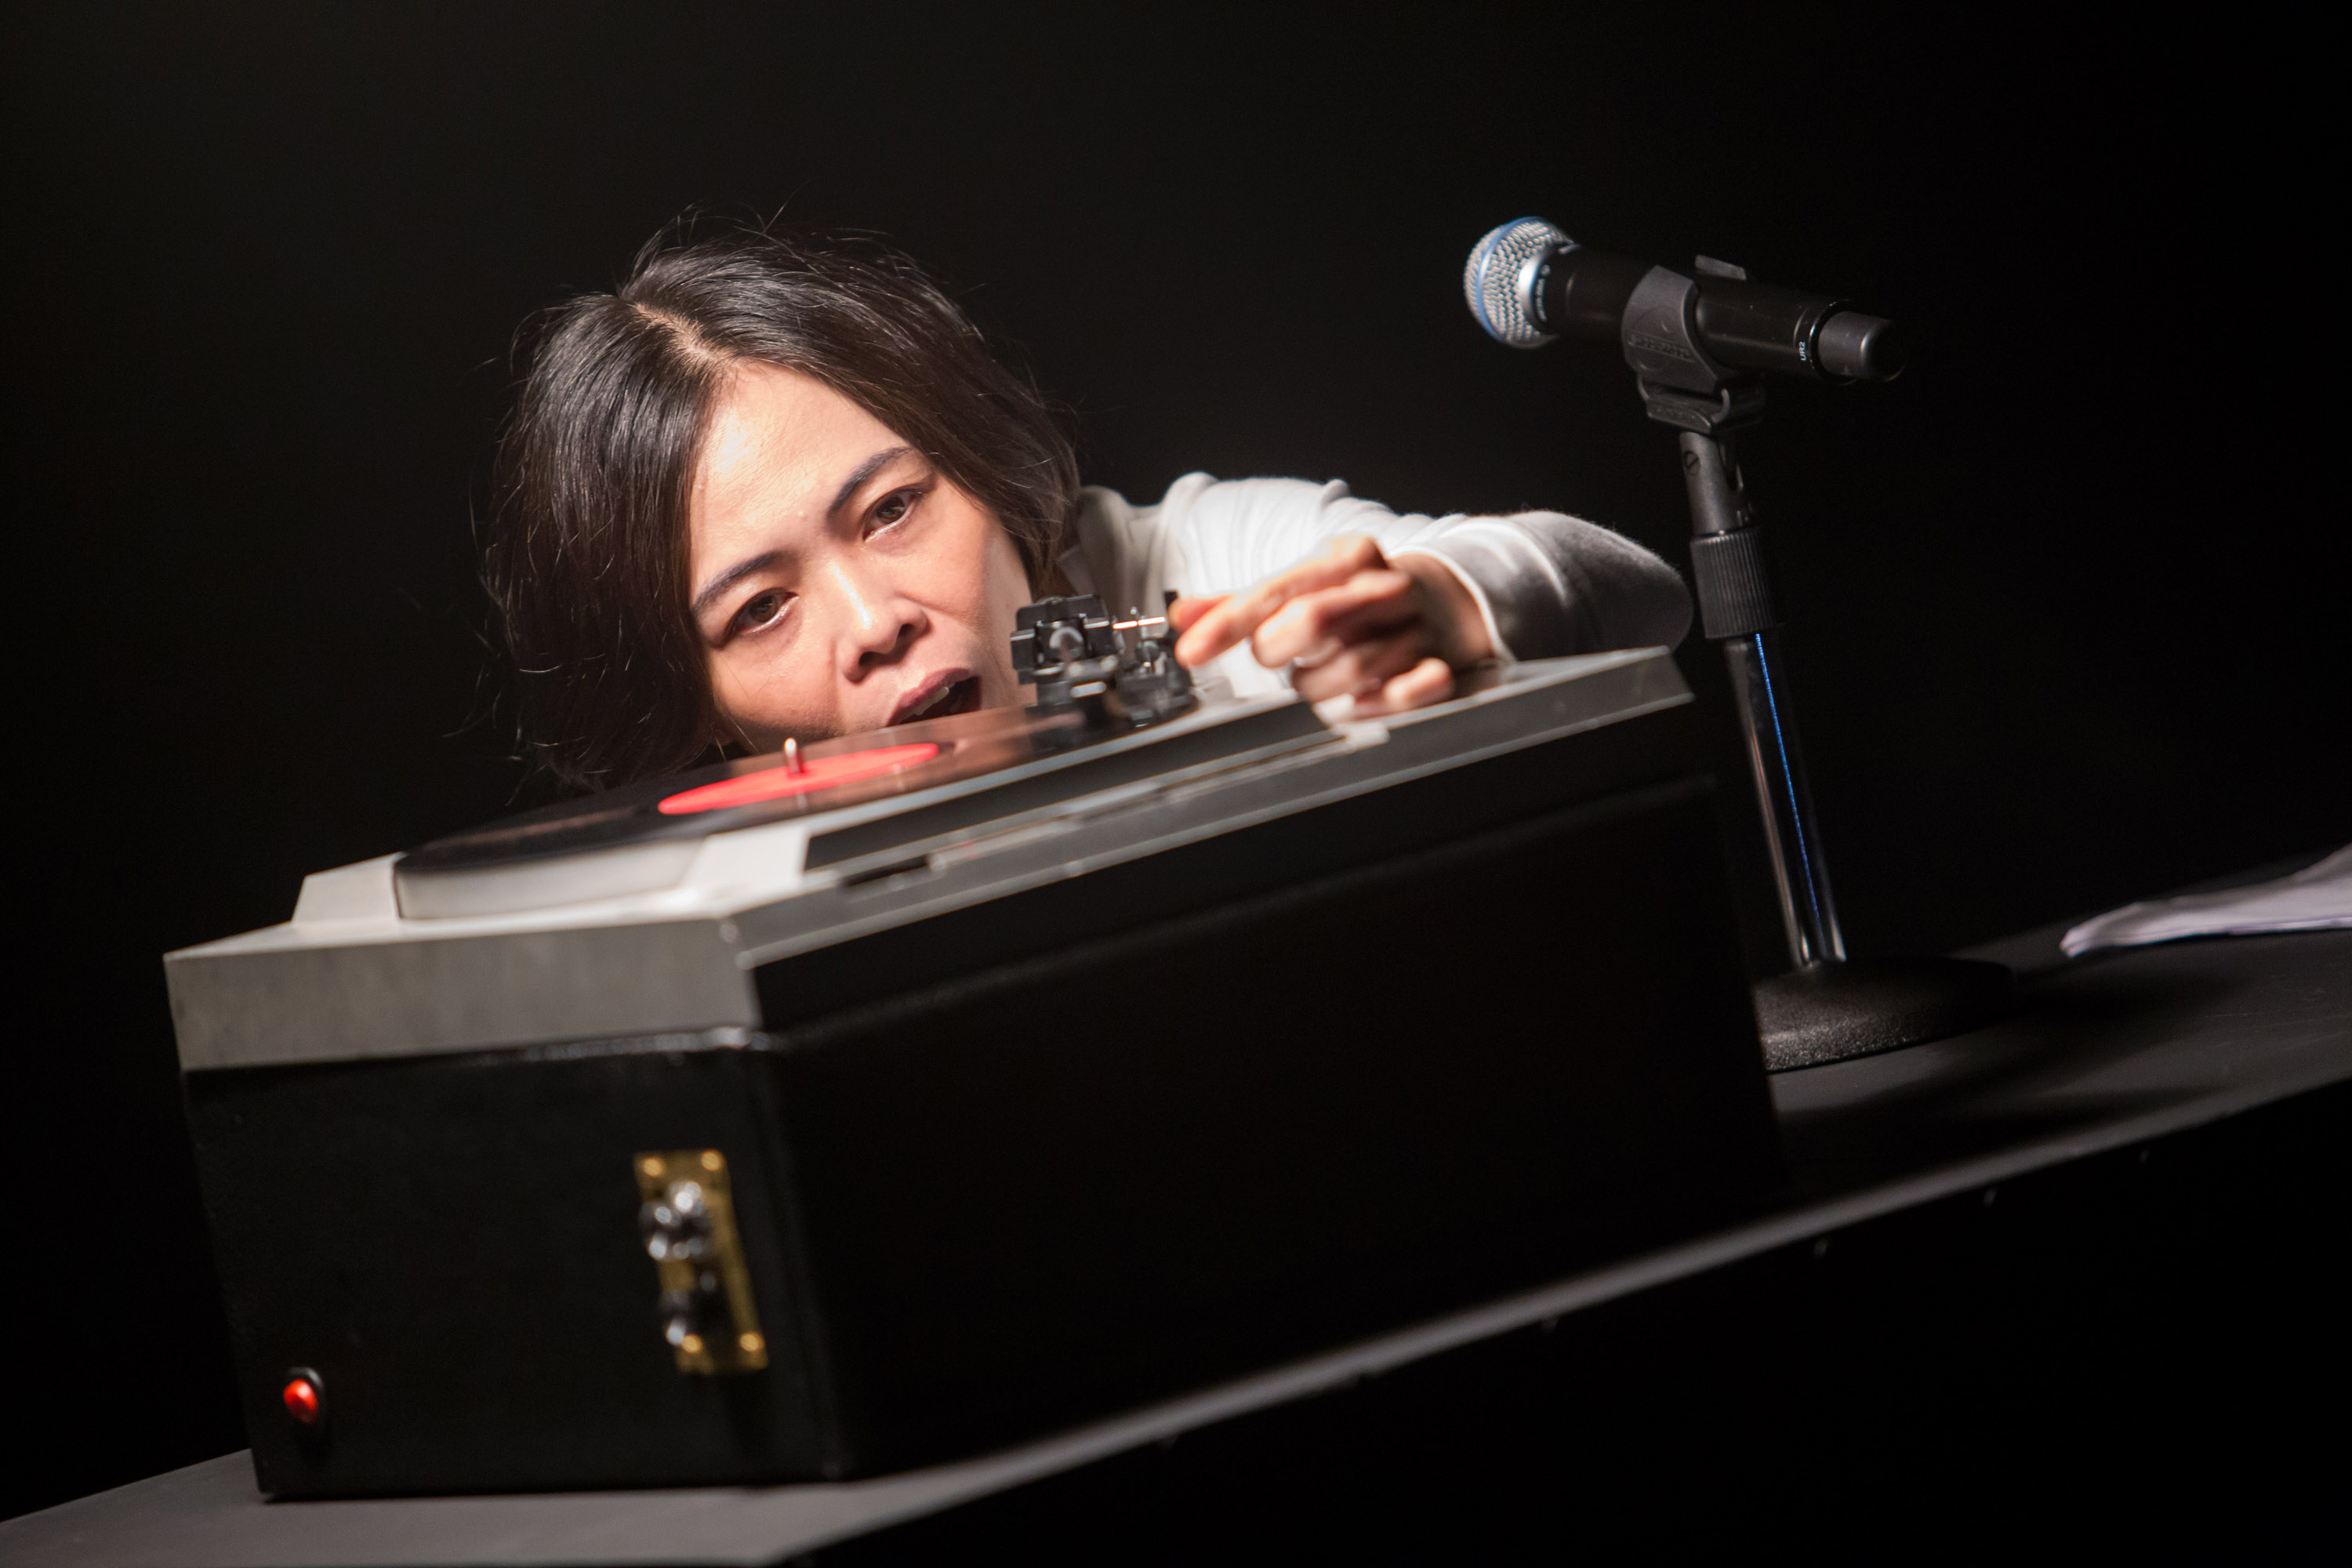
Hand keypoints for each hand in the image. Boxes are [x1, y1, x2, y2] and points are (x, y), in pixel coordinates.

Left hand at [1169, 535, 1494, 715]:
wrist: (1449, 600)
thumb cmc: (1359, 597)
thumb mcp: (1304, 586)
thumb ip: (1242, 604)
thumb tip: (1182, 617)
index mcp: (1349, 557)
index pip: (1277, 589)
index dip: (1228, 623)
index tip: (1192, 651)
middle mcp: (1385, 587)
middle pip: (1313, 620)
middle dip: (1277, 649)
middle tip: (1275, 658)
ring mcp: (1416, 627)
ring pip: (1350, 667)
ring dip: (1317, 686)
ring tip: (1316, 676)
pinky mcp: (1440, 665)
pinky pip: (1407, 693)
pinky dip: (1376, 704)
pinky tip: (1360, 700)